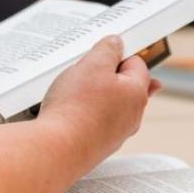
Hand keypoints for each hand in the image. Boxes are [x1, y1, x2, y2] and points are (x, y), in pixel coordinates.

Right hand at [39, 35, 160, 170]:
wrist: (56, 149)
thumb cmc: (76, 108)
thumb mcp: (93, 64)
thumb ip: (108, 49)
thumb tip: (117, 43)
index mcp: (136, 94)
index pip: (136, 63)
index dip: (118, 54)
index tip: (102, 53)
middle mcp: (131, 117)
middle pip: (123, 85)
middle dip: (104, 76)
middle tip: (84, 72)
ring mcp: (115, 134)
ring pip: (108, 105)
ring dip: (93, 96)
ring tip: (72, 93)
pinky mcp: (98, 146)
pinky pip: (94, 122)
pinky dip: (84, 114)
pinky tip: (68, 112)